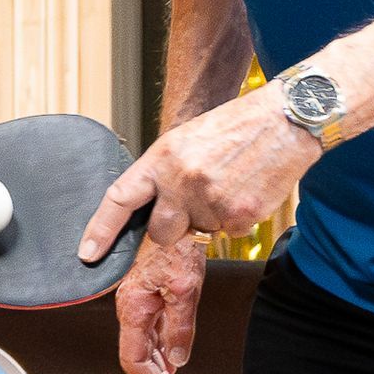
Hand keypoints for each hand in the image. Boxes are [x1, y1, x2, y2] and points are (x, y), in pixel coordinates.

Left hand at [80, 83, 323, 259]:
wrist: (285, 120)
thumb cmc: (235, 128)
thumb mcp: (187, 140)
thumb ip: (165, 174)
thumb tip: (153, 209)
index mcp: (162, 158)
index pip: (120, 199)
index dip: (101, 229)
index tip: (88, 254)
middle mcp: (181, 181)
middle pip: (161, 233)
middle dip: (174, 226)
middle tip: (197, 198)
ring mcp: (210, 201)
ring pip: (199, 233)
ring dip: (210, 217)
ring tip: (229, 182)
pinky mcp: (239, 216)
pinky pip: (228, 232)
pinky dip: (236, 218)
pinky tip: (246, 189)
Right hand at [116, 236, 207, 373]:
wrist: (176, 216)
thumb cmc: (177, 242)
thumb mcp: (185, 288)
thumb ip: (180, 327)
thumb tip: (178, 360)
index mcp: (133, 307)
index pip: (135, 361)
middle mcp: (131, 307)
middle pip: (137, 358)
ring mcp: (138, 301)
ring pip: (143, 346)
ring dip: (159, 370)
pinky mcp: (148, 294)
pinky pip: (150, 331)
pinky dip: (161, 351)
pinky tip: (172, 359)